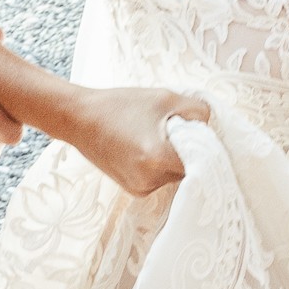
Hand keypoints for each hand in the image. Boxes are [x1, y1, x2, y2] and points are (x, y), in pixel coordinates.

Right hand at [58, 84, 209, 197]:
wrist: (80, 119)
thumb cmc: (121, 105)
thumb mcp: (166, 98)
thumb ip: (197, 111)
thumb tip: (209, 127)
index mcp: (158, 158)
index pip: (202, 159)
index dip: (205, 144)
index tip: (200, 132)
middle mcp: (150, 181)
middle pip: (189, 170)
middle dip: (188, 151)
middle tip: (174, 130)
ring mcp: (141, 189)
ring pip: (175, 176)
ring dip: (173, 159)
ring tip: (154, 137)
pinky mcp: (134, 191)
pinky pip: (160, 179)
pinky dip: (159, 165)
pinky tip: (143, 148)